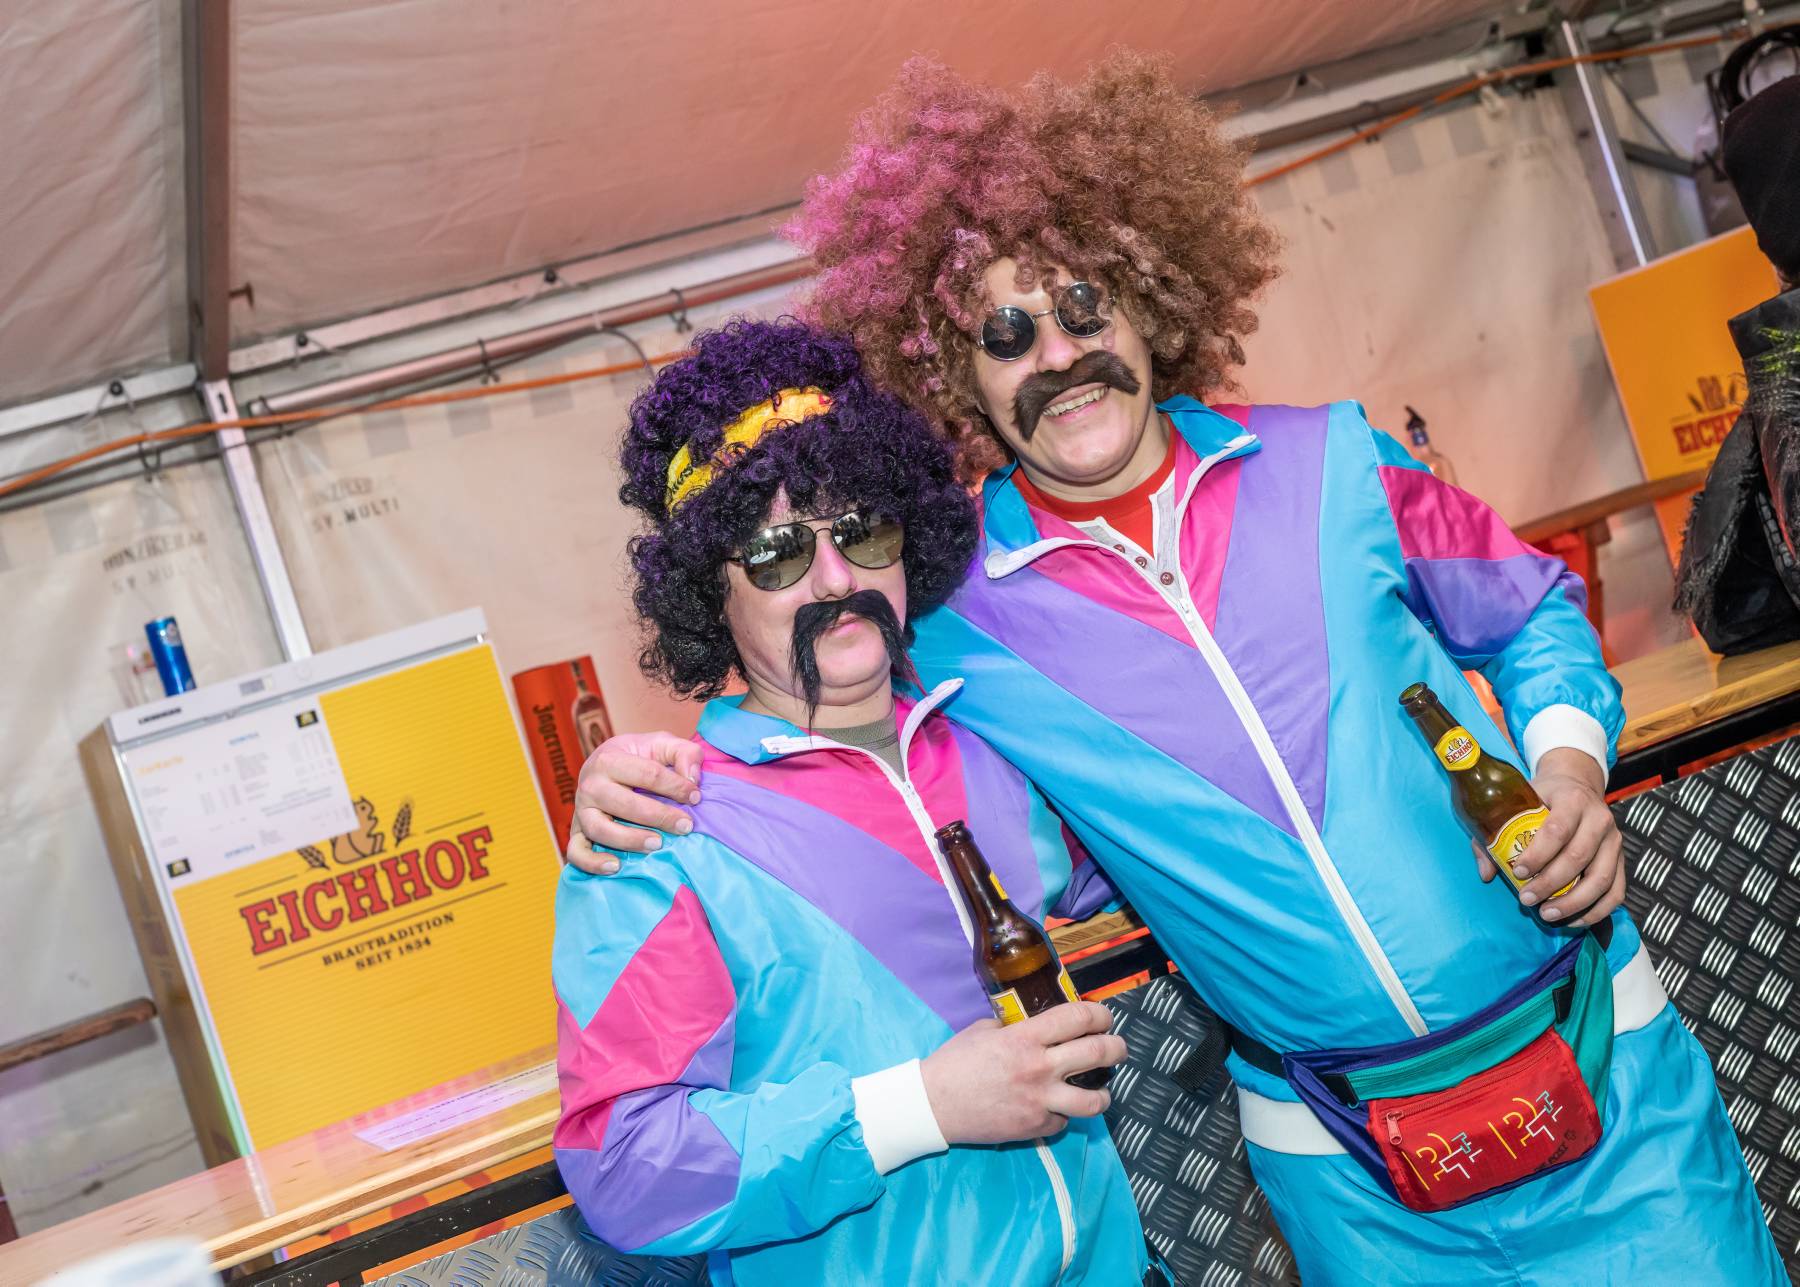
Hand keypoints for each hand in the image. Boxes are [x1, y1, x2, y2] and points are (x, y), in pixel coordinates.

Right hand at [563, 731, 704, 871]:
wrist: (607, 766)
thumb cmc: (639, 757)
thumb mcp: (662, 744)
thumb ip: (684, 753)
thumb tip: (693, 779)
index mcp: (609, 759)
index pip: (647, 774)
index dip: (675, 786)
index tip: (696, 797)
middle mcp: (590, 784)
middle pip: (624, 803)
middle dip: (659, 816)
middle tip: (685, 826)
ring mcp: (581, 810)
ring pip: (599, 829)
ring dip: (629, 840)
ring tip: (657, 844)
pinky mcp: (577, 831)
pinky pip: (577, 852)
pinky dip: (592, 862)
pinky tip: (616, 866)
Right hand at [920, 1002, 1123, 1144]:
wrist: (934, 1104)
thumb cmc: (955, 1062)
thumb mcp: (984, 1030)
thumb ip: (1015, 1027)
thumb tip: (1040, 1026)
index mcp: (1025, 1038)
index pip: (1078, 1019)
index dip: (1099, 1015)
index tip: (1104, 1017)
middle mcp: (1039, 1068)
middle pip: (1098, 1053)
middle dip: (1116, 1047)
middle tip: (1117, 1047)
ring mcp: (1040, 1101)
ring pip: (1094, 1100)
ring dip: (1104, 1092)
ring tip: (1102, 1088)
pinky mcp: (1035, 1127)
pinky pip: (1064, 1121)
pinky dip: (1063, 1114)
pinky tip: (1056, 1107)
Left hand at [1480, 747, 1624, 926]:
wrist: (1577, 786)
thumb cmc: (1541, 799)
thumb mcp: (1517, 802)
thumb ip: (1496, 833)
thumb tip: (1487, 872)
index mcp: (1572, 800)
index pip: (1557, 830)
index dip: (1537, 855)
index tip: (1517, 872)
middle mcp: (1599, 819)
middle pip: (1578, 857)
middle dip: (1550, 883)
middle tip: (1526, 899)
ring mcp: (1614, 841)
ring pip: (1601, 879)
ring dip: (1573, 903)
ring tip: (1546, 914)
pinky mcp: (1622, 861)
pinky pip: (1616, 892)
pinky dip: (1596, 911)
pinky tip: (1572, 920)